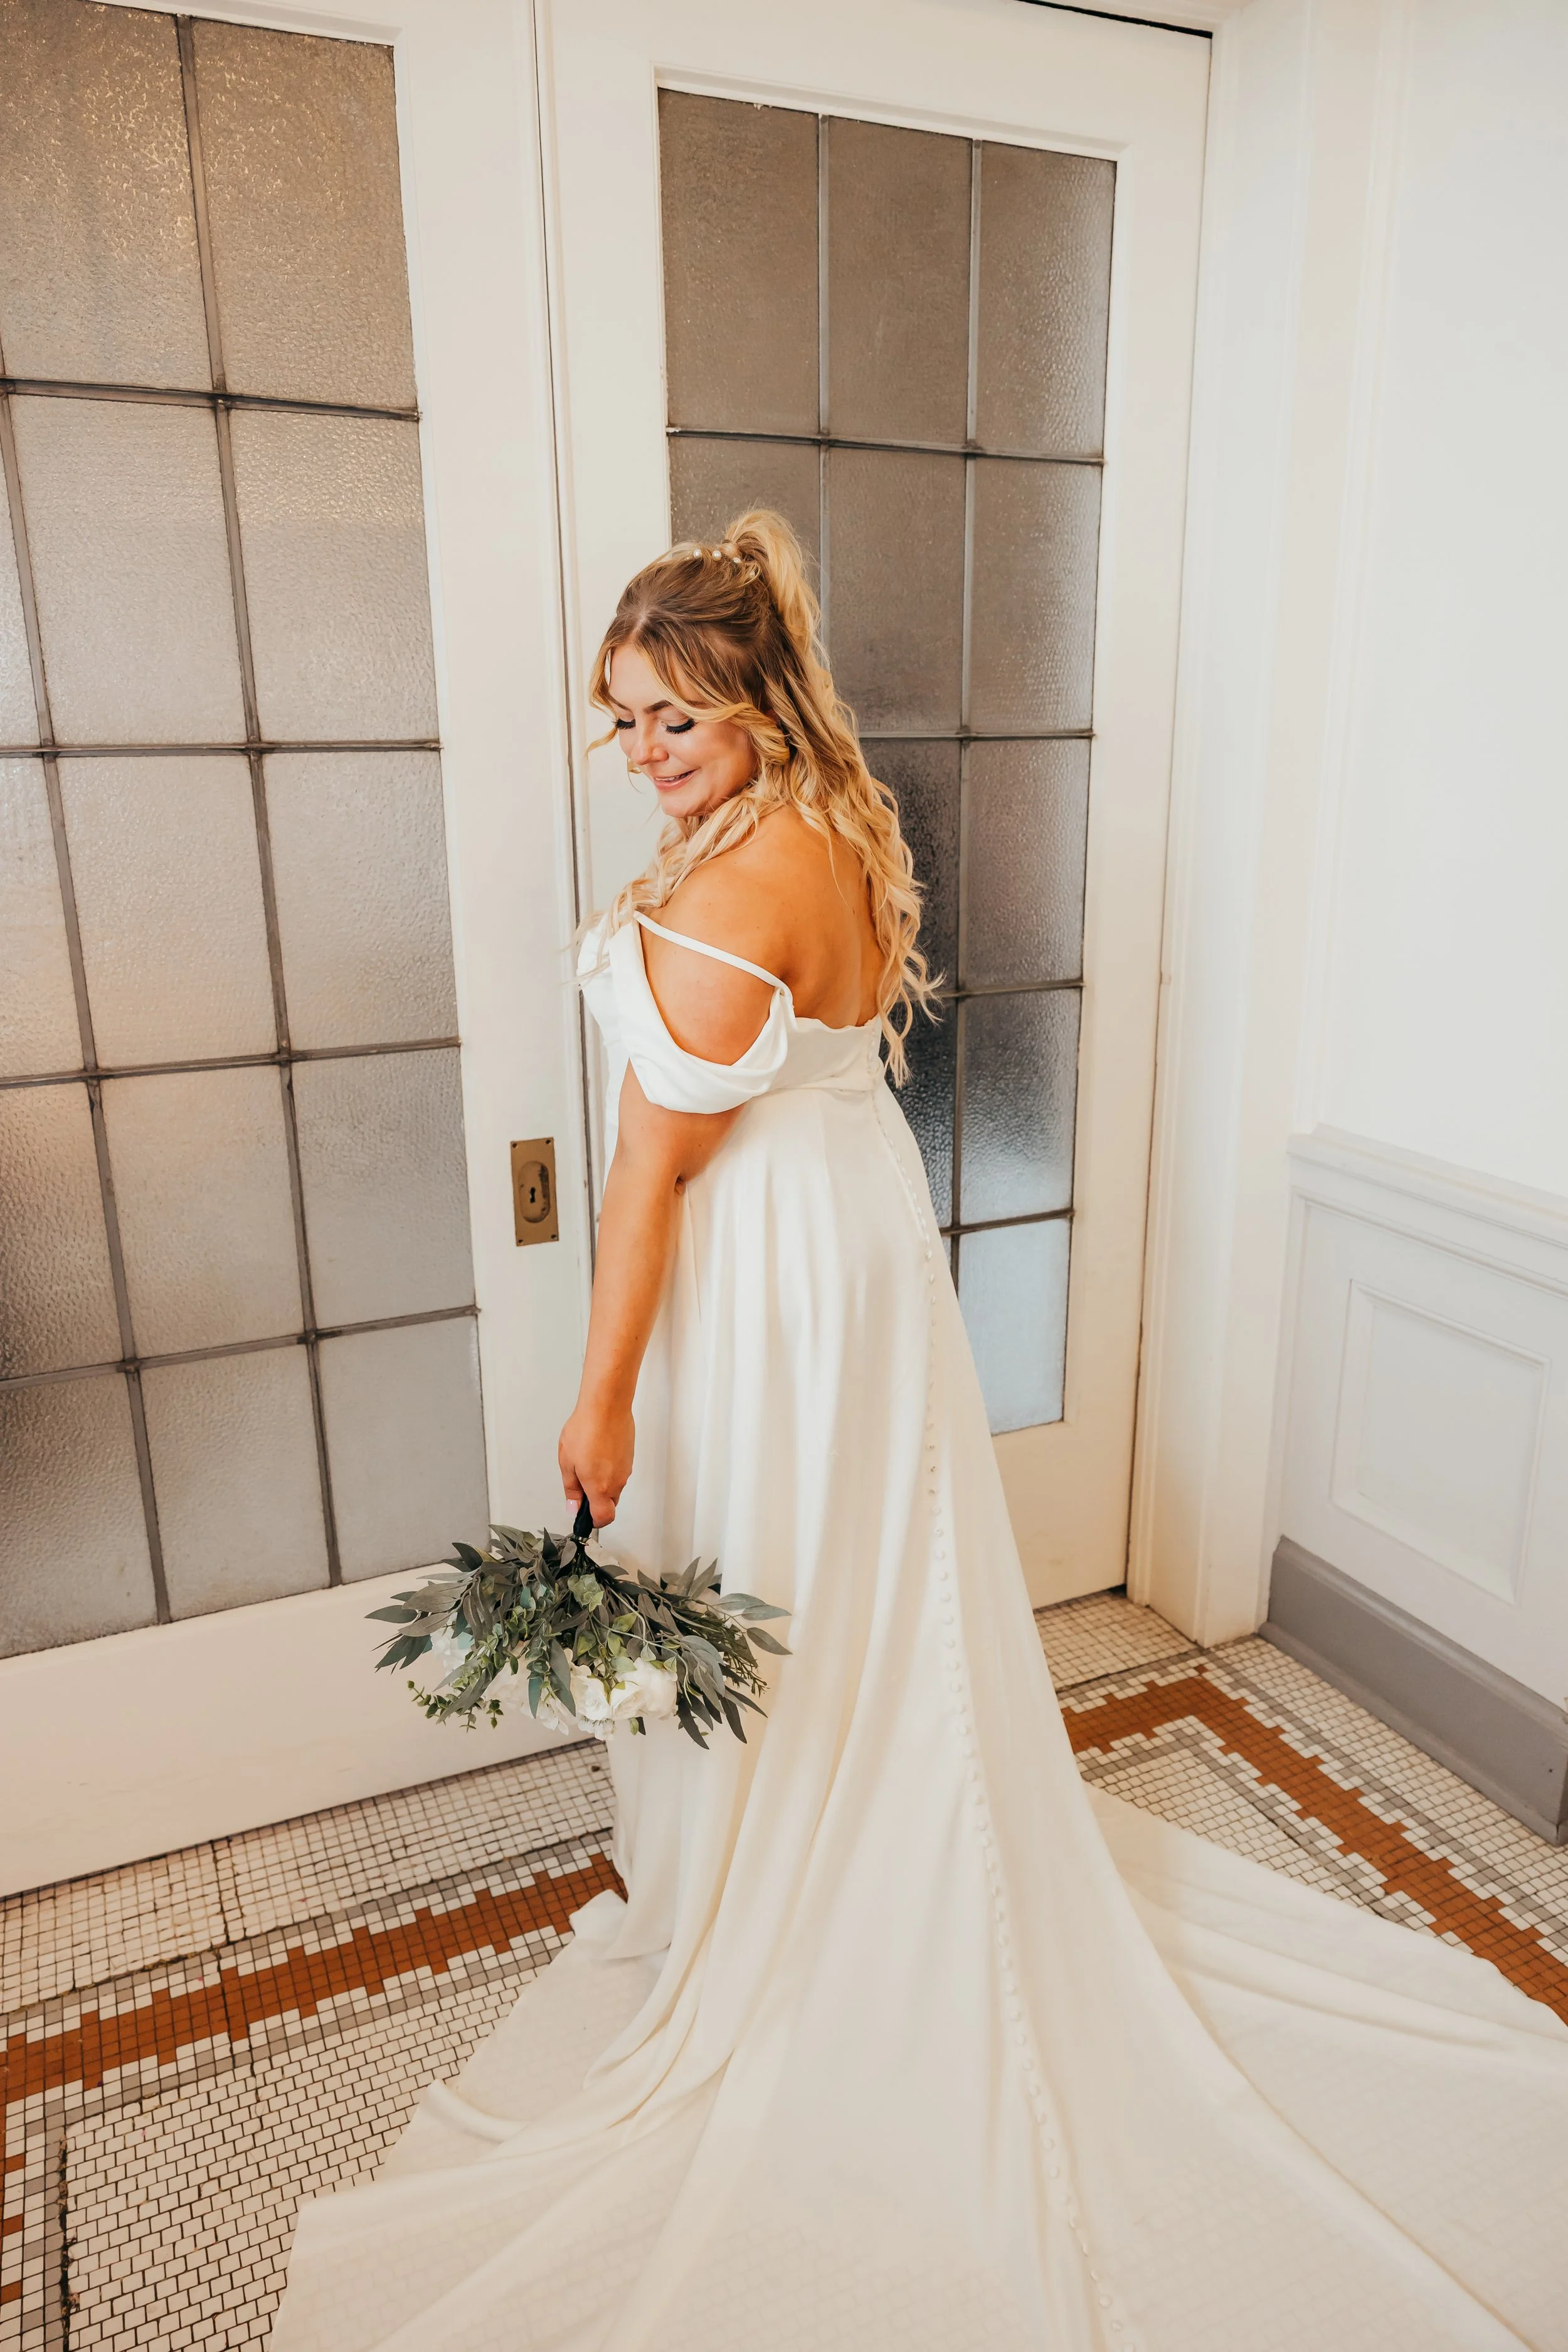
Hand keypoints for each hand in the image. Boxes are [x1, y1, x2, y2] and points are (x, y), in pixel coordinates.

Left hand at [558, 1397, 634, 1527]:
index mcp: (600, 1487)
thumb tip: (573, 1506)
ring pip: (614, 1485)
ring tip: (587, 1460)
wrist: (607, 1405)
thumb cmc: (587, 1428)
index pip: (603, 1519)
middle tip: (579, 1481)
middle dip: (595, 1498)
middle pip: (609, 1503)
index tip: (582, 1515)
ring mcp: (626, 1468)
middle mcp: (617, 1481)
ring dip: (602, 1481)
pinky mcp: (629, 1456)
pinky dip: (609, 1467)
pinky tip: (597, 1450)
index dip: (592, 1521)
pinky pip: (619, 1470)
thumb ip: (571, 1488)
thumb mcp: (567, 1461)